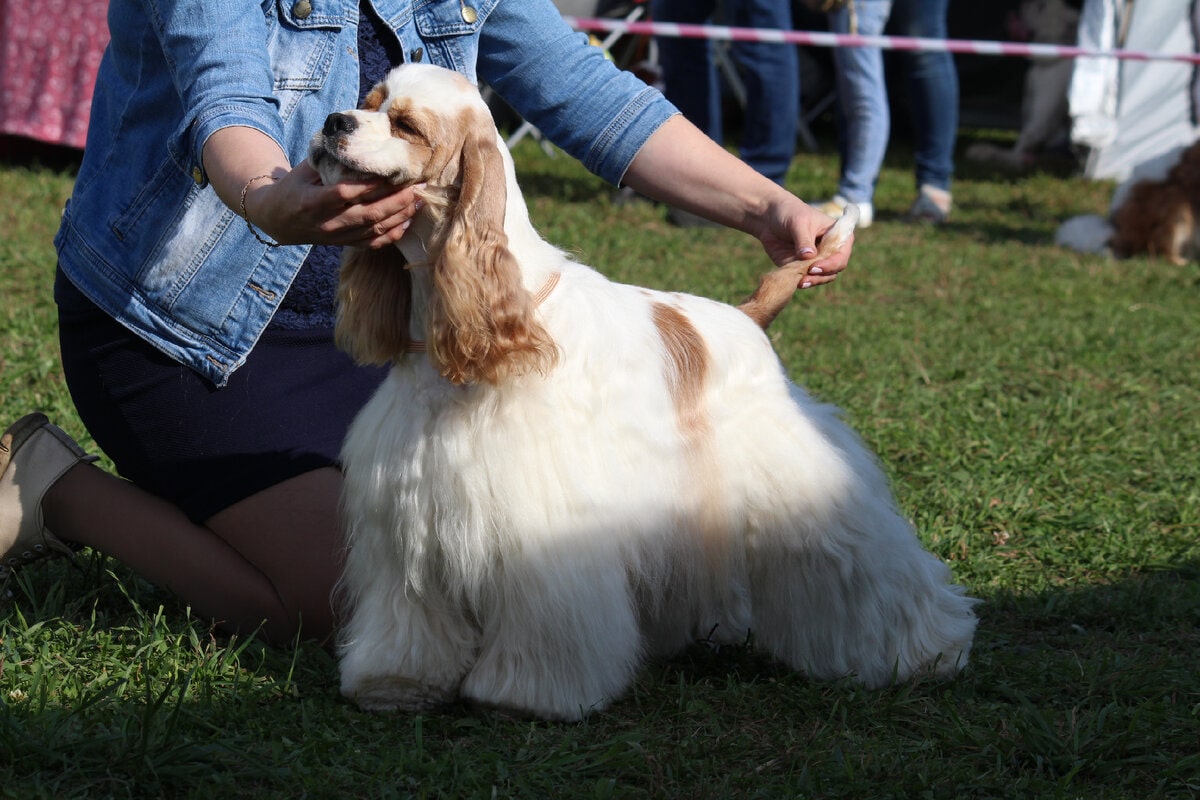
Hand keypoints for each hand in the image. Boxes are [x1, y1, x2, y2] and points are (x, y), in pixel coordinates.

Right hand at [243, 161, 422, 248]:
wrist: (277, 220)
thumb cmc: (293, 188)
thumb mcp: (303, 169)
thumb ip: (328, 159)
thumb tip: (355, 137)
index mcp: (313, 201)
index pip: (345, 193)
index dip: (369, 185)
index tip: (391, 173)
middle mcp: (327, 223)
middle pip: (367, 214)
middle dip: (397, 200)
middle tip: (417, 186)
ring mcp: (337, 236)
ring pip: (374, 230)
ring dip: (400, 215)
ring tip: (419, 200)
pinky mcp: (344, 244)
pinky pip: (372, 243)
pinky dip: (392, 235)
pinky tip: (408, 221)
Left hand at [756, 195, 853, 287]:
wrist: (769, 218)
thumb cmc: (790, 213)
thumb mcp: (798, 222)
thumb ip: (804, 240)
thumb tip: (809, 256)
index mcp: (837, 236)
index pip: (842, 254)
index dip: (831, 264)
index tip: (814, 267)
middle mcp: (831, 250)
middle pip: (834, 269)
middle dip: (821, 275)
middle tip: (805, 275)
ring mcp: (818, 260)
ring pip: (822, 278)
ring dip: (813, 281)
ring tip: (800, 281)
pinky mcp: (803, 268)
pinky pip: (807, 279)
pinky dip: (802, 282)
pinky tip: (795, 282)